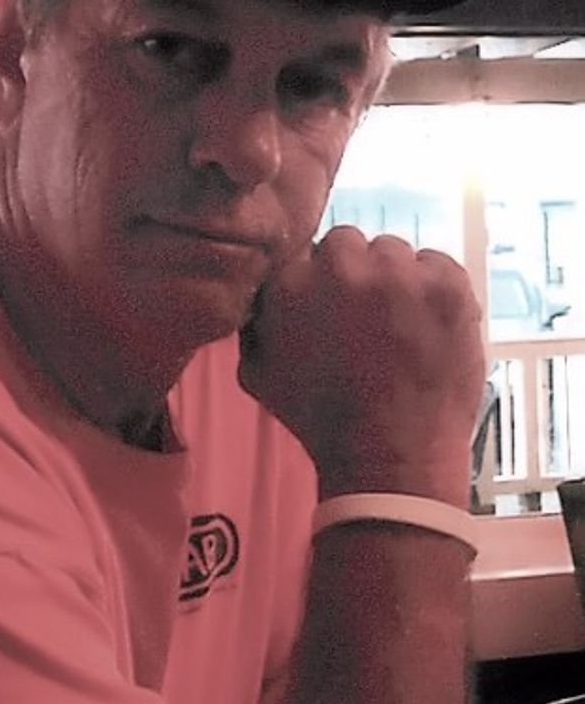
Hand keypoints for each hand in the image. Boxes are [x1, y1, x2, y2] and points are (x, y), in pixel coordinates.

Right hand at [239, 226, 485, 506]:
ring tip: (401, 323)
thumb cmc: (321, 421)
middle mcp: (342, 266)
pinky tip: (429, 324)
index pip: (306, 252)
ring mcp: (399, 273)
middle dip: (355, 272)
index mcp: (291, 283)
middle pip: (349, 243)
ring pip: (395, 251)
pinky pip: (438, 264)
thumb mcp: (258, 372)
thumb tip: (263, 292)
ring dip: (395, 278)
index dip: (319, 280)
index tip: (331, 305)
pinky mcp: (447, 284)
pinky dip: (435, 288)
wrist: (392, 460)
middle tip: (366, 313)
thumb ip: (256, 321)